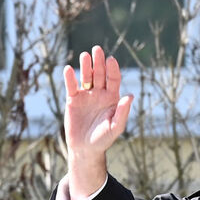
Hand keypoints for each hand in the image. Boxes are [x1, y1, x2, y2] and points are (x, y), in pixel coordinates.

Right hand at [63, 45, 133, 197]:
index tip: (111, 60)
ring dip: (86, 66)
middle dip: (99, 62)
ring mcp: (86, 96)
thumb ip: (122, 112)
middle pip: (100, 74)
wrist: (85, 149)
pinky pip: (71, 86)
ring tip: (85, 55)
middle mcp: (99, 94)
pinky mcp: (72, 100)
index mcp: (112, 98)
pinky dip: (69, 78)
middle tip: (97, 49)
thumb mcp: (115, 127)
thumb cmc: (103, 139)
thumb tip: (130, 96)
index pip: (113, 80)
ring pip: (86, 77)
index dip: (112, 70)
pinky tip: (68, 69)